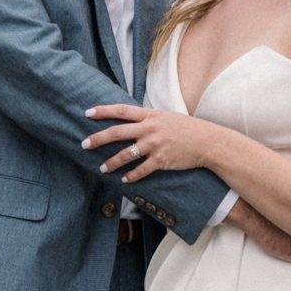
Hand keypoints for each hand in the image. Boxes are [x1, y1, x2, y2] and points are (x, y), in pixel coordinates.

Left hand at [82, 104, 220, 182]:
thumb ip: (147, 119)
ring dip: (112, 162)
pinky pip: (141, 170)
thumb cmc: (186, 129)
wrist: (207, 141)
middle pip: (117, 132)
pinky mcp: (161, 160)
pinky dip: (131, 176)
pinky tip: (125, 180)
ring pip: (126, 154)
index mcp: (150, 115)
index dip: (102, 111)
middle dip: (98, 139)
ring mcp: (154, 144)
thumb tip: (130, 122)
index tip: (87, 113)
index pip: (121, 110)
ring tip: (102, 168)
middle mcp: (149, 128)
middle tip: (84, 144)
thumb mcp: (166, 117)